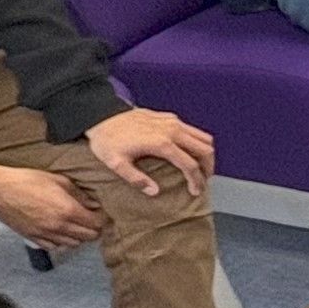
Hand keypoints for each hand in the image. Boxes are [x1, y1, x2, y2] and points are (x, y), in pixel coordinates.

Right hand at [0, 162, 102, 250]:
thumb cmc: (26, 180)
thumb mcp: (58, 180)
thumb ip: (79, 194)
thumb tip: (93, 203)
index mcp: (67, 210)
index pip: (96, 224)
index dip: (102, 219)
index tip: (101, 213)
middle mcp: (58, 226)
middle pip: (88, 237)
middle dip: (94, 229)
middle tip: (92, 218)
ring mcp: (45, 234)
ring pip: (73, 244)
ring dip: (79, 235)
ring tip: (77, 224)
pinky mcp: (33, 238)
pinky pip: (54, 246)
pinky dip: (61, 241)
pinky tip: (60, 230)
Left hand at [83, 106, 213, 199]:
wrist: (100, 115)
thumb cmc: (107, 140)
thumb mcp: (117, 164)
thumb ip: (137, 179)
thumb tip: (154, 191)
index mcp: (162, 144)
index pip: (190, 165)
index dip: (196, 181)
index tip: (195, 192)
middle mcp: (172, 130)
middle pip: (204, 149)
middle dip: (208, 167)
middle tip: (202, 180)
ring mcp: (172, 121)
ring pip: (203, 137)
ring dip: (205, 154)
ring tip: (199, 167)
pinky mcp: (168, 117)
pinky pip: (192, 129)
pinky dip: (196, 142)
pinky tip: (187, 152)